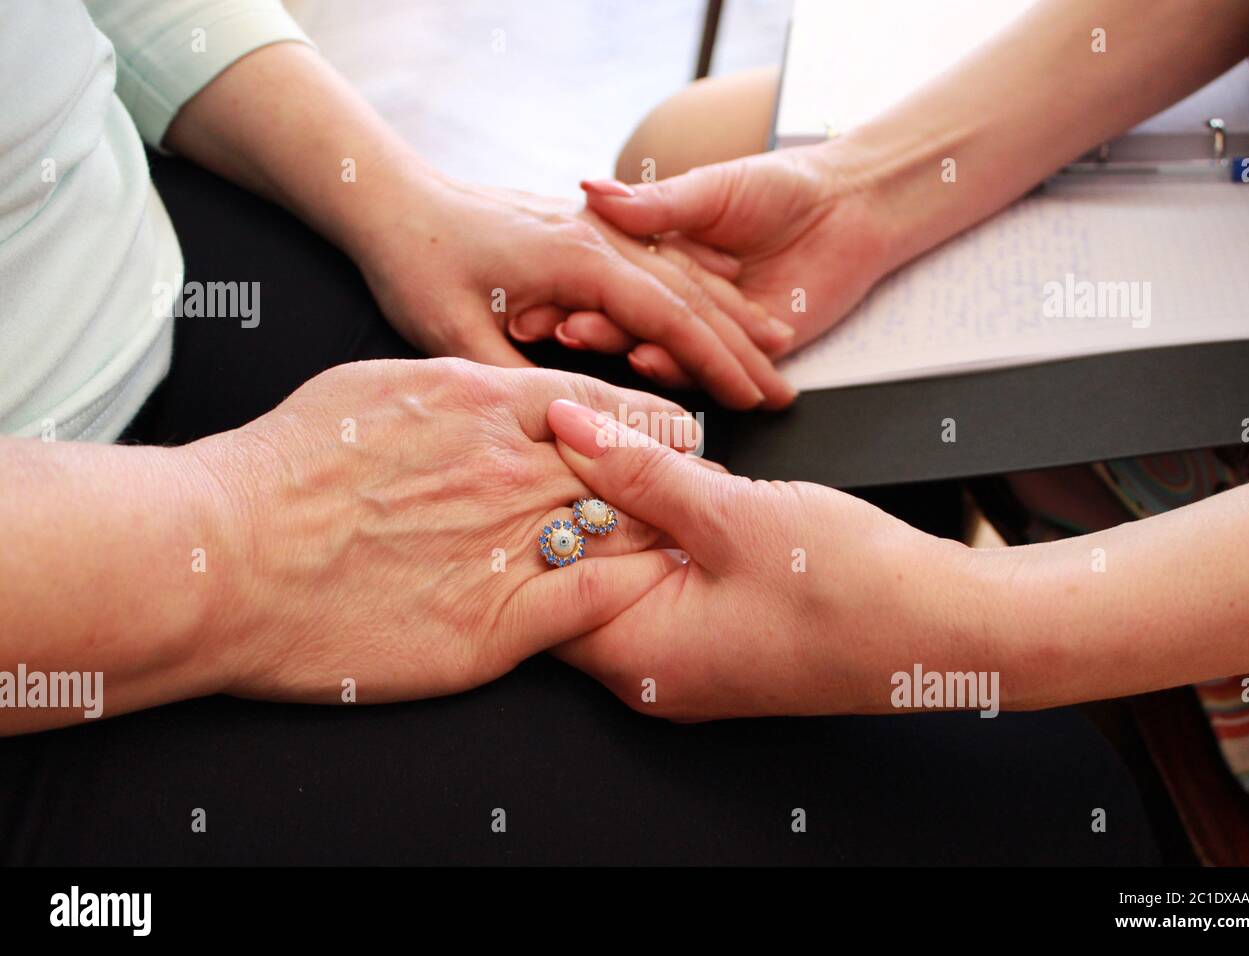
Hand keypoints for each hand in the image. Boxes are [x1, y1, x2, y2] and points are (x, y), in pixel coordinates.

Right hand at [187, 359, 701, 703]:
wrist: (221, 559)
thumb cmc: (282, 469)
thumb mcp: (374, 389)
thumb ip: (454, 387)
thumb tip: (501, 393)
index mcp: (483, 405)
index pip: (610, 405)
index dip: (654, 422)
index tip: (675, 435)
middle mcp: (510, 471)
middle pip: (635, 468)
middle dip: (674, 479)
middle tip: (699, 489)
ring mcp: (508, 547)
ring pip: (628, 533)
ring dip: (661, 536)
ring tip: (683, 541)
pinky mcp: (495, 625)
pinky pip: (595, 604)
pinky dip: (629, 594)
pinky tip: (646, 593)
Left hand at [355, 174, 796, 409]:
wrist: (397, 202)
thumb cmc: (420, 265)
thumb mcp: (456, 336)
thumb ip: (520, 379)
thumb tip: (575, 423)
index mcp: (579, 261)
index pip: (667, 317)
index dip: (714, 361)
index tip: (753, 396)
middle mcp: (599, 237)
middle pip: (692, 292)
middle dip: (742, 343)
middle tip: (783, 386)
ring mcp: (597, 227)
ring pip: (684, 267)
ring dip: (733, 307)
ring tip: (777, 341)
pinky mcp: (588, 228)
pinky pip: (661, 249)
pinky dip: (703, 272)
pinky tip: (728, 283)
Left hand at [543, 399, 1001, 719]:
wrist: (950, 629)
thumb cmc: (851, 590)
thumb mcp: (730, 512)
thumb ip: (638, 470)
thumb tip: (570, 430)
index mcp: (635, 656)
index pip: (538, 586)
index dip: (538, 508)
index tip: (550, 446)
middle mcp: (651, 671)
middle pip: (581, 576)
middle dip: (591, 502)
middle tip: (608, 437)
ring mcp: (688, 659)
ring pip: (630, 570)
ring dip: (639, 511)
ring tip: (661, 456)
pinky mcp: (721, 638)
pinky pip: (670, 579)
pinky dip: (675, 532)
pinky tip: (702, 490)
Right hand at [574, 142, 893, 388]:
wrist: (852, 208)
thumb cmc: (780, 186)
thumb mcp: (709, 189)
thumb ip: (657, 204)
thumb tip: (595, 190)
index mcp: (655, 257)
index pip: (605, 280)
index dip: (575, 289)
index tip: (543, 298)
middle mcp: (674, 298)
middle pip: (626, 319)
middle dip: (597, 328)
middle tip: (568, 331)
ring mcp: (707, 332)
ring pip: (663, 349)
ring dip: (635, 352)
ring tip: (620, 350)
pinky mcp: (742, 358)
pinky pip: (707, 370)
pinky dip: (683, 369)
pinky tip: (662, 365)